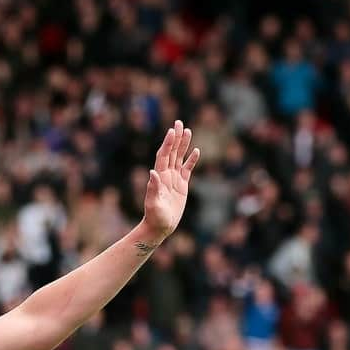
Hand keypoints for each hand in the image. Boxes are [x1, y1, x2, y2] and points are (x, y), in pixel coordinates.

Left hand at [140, 120, 199, 243]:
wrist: (159, 227)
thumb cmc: (155, 217)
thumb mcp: (153, 204)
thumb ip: (153, 188)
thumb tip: (152, 172)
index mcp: (159, 177)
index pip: (164, 156)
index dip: (168, 143)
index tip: (172, 130)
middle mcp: (166, 175)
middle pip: (171, 152)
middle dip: (175, 138)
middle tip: (179, 122)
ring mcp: (174, 180)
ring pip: (179, 158)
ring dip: (183, 145)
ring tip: (188, 130)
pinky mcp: (181, 186)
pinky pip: (187, 170)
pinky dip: (191, 160)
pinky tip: (196, 151)